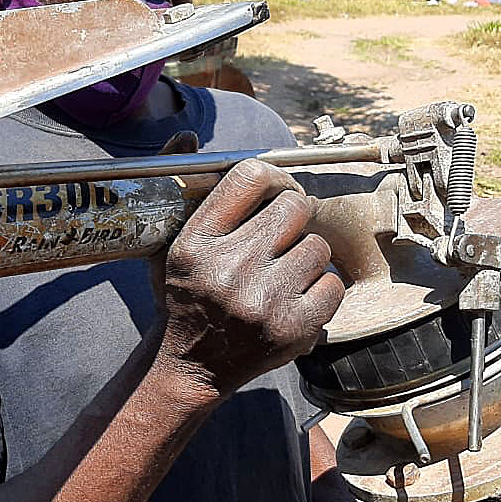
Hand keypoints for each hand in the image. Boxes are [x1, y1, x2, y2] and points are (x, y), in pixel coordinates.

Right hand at [152, 155, 343, 397]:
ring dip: (304, 256)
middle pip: (293, 206)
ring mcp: (263, 302)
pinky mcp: (292, 329)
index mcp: (196, 243)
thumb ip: (182, 188)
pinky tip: (294, 297)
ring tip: (281, 272)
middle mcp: (229, 270)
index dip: (270, 176)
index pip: (249, 176)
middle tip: (279, 235)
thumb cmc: (183, 296)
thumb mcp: (168, 244)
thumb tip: (185, 135)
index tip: (272, 190)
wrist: (190, 366)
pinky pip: (332, 284)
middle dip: (290, 218)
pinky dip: (318, 289)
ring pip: (316, 246)